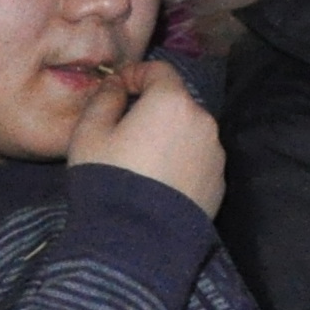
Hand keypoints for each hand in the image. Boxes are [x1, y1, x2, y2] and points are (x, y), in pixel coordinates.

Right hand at [71, 59, 223, 216]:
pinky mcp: (220, 181)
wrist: (138, 239)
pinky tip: (159, 180)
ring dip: (169, 134)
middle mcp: (203, 121)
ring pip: (190, 131)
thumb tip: (116, 85)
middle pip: (177, 102)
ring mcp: (216, 152)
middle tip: (124, 128)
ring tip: (142, 159)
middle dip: (152, 107)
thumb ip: (104, 99)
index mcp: (172, 102)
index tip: (118, 89)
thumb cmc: (108, 178)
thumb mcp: (89, 134)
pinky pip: (198, 159)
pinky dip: (181, 160)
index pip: (159, 71)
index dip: (135, 74)